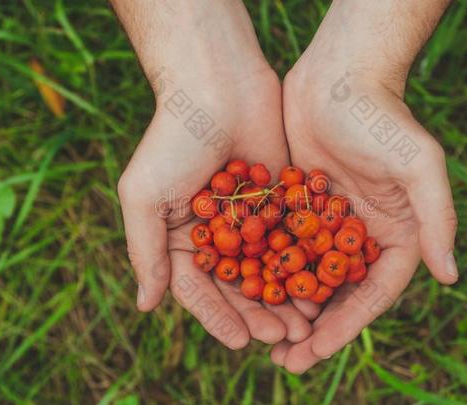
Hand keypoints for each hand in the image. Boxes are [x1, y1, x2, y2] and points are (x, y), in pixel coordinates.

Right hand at [113, 0, 317, 349]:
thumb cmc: (172, 140)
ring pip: (269, 265)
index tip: (243, 343)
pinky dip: (303, 260)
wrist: (217, 86)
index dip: (220, 318)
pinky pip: (291, 236)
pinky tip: (322, 281)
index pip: (200, 289)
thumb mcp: (145, 196)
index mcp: (179, 237)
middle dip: (260, 312)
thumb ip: (144, 251)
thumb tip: (144, 306)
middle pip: (239, 283)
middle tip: (284, 338)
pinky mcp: (278, 198)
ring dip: (286, 294)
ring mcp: (248, 216)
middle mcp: (214, 232)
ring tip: (307, 323)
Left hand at [271, 0, 457, 371]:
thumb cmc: (383, 119)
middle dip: (313, 330)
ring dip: (286, 309)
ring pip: (306, 276)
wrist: (338, 79)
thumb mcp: (419, 165)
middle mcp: (362, 235)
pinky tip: (244, 293)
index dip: (346, 326)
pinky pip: (281, 247)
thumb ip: (436, 218)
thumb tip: (451, 277)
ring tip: (262, 341)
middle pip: (337, 294)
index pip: (372, 293)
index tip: (316, 351)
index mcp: (395, 234)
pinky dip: (266, 272)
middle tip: (284, 363)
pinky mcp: (297, 207)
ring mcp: (327, 223)